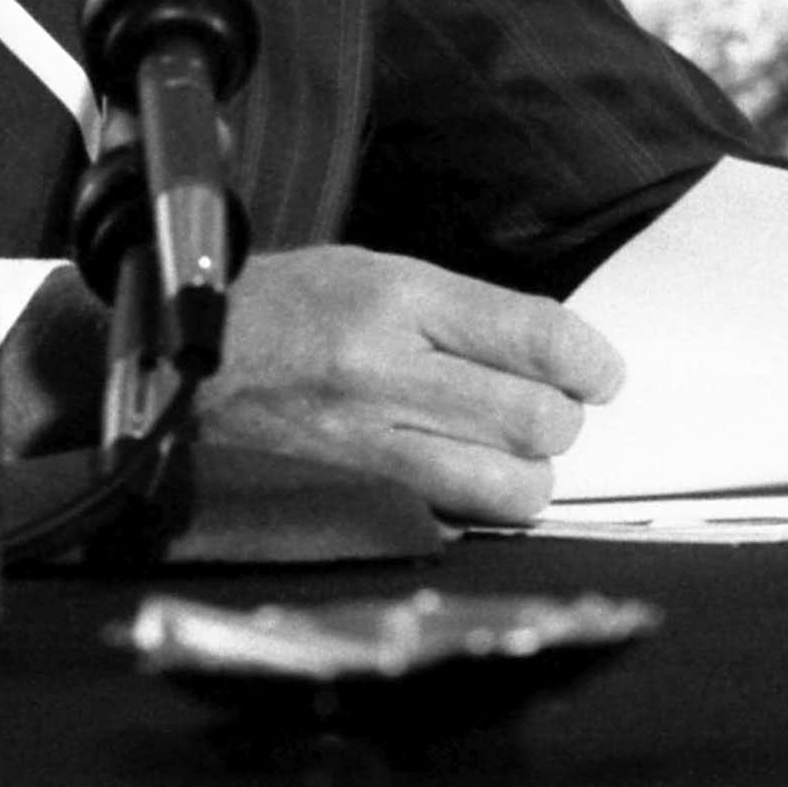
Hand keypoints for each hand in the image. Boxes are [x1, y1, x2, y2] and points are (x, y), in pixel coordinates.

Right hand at [199, 245, 624, 523]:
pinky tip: (471, 478)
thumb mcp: (375, 270)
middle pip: (536, 417)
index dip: (590, 360)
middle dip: (561, 416)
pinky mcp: (358, 493)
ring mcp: (372, 440)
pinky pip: (458, 516)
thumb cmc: (287, 305)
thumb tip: (552, 351)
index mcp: (398, 296)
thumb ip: (463, 311)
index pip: (535, 336)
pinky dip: (484, 504)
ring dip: (531, 472)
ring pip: (508, 483)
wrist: (187, 356)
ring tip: (512, 448)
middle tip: (548, 405)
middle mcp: (388, 368)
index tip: (600, 371)